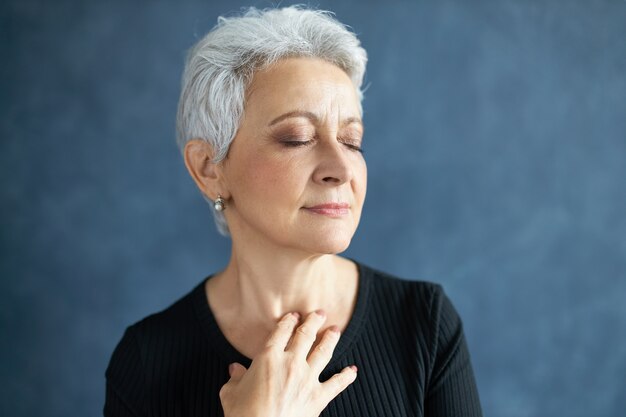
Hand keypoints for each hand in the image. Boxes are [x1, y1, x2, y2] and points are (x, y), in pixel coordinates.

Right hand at [219, 310, 357, 416]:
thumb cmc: (243, 415)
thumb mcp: (231, 394)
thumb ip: (235, 379)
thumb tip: (234, 370)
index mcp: (268, 358)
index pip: (281, 331)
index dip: (289, 321)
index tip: (294, 315)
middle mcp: (290, 363)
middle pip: (306, 335)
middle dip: (314, 321)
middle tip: (320, 313)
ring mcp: (307, 379)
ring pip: (323, 352)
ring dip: (331, 339)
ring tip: (336, 330)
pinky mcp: (318, 397)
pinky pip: (337, 384)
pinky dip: (346, 376)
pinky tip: (353, 370)